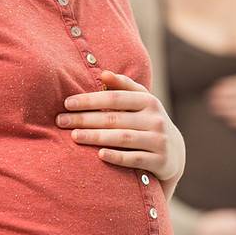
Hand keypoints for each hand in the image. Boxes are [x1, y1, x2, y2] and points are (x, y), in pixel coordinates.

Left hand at [57, 71, 185, 193]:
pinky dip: (117, 157)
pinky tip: (99, 155)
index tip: (67, 103)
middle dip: (86, 119)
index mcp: (149, 102)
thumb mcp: (142, 102)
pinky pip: (135, 159)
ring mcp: (159, 141)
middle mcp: (156, 120)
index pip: (116, 98)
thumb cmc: (148, 122)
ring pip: (123, 138)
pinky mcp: (160, 161)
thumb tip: (104, 73)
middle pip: (115, 118)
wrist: (174, 153)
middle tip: (61, 121)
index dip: (90, 100)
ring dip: (96, 137)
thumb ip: (125, 87)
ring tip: (74, 136)